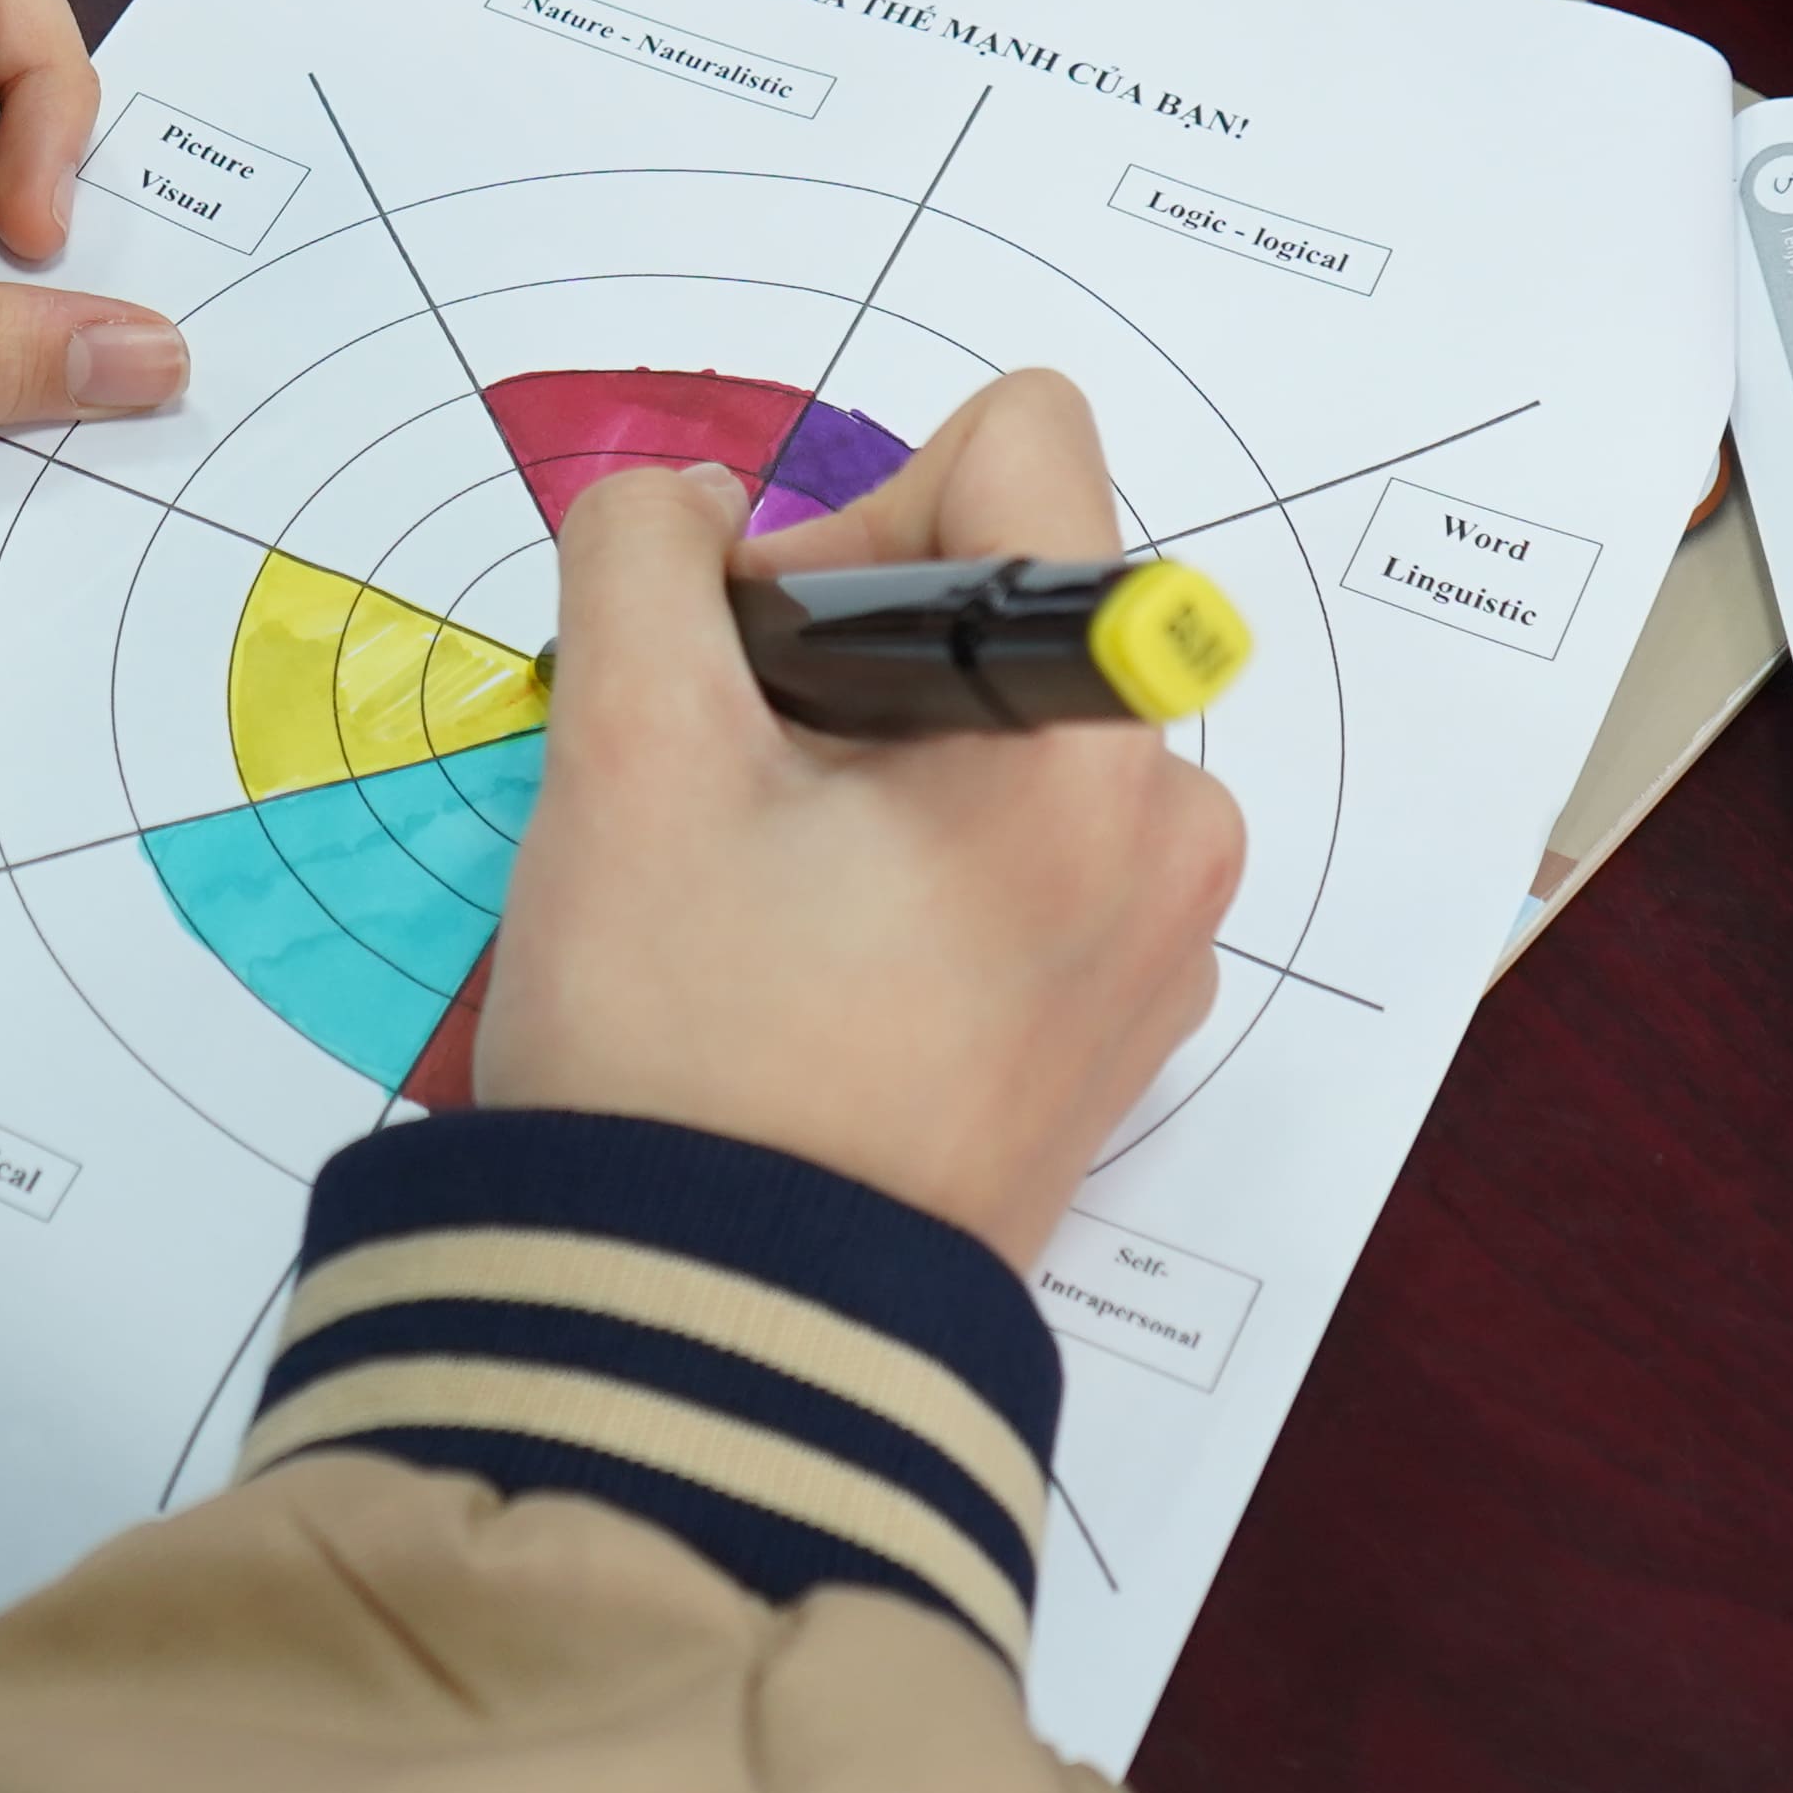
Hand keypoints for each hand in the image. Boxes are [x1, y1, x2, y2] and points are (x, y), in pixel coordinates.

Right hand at [477, 372, 1247, 1264]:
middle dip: (851, 652)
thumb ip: (643, 558)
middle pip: (1014, 591)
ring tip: (763, 896)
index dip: (856, 505)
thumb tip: (692, 509)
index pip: (1021, 445)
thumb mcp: (622, 753)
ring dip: (876, 763)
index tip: (759, 653)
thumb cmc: (685, 1046)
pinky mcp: (1120, 1025)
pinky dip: (924, 864)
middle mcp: (1171, 818)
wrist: (724, 1347)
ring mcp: (1160, 936)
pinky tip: (818, 970)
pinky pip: (1033, 854)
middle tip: (732, 795)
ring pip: (1007, 728)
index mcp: (1093, 732)